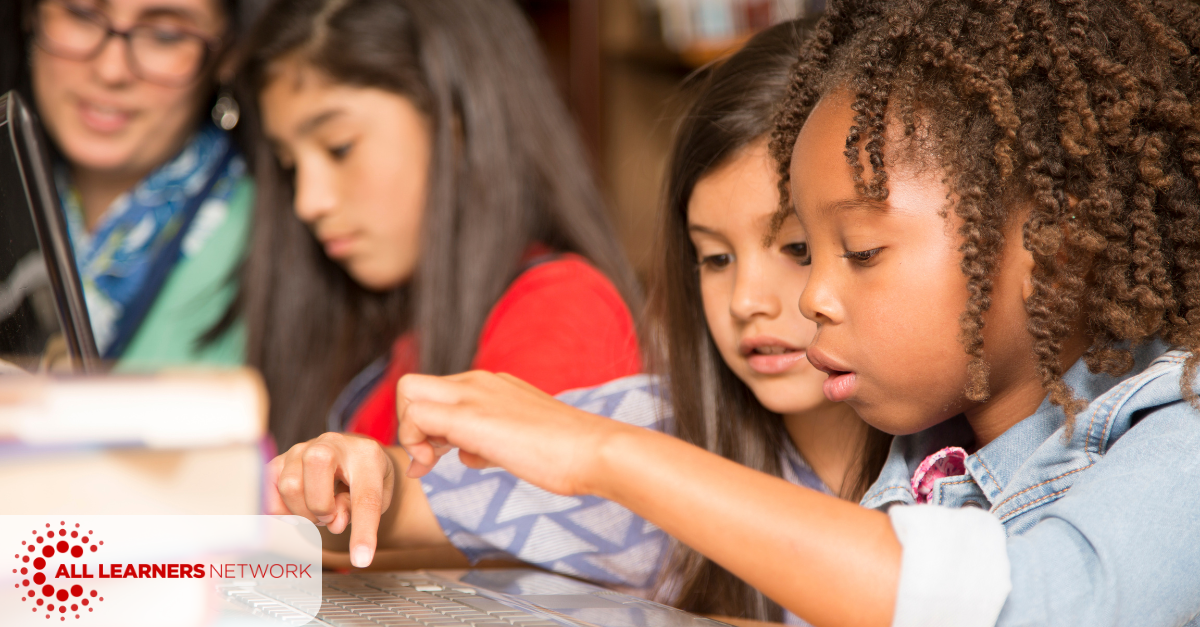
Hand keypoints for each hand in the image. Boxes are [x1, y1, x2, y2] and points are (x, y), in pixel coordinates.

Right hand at [265, 432, 394, 567]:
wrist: (351, 459)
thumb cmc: (365, 479)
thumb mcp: (377, 496)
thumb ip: (359, 511)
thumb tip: (335, 522)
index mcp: (366, 454)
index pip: (365, 496)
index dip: (363, 531)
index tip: (362, 559)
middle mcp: (331, 443)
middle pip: (316, 466)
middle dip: (322, 505)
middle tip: (331, 516)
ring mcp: (301, 450)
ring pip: (290, 485)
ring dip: (305, 513)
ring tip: (318, 511)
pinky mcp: (278, 463)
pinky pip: (269, 495)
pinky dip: (283, 513)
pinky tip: (299, 509)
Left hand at [396, 371, 624, 495]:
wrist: (594, 450)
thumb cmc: (565, 453)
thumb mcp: (520, 442)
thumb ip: (489, 443)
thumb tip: (467, 454)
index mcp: (493, 385)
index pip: (439, 393)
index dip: (429, 426)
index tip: (439, 457)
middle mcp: (480, 382)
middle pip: (414, 385)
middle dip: (411, 424)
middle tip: (429, 460)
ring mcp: (474, 394)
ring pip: (409, 391)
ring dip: (410, 432)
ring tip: (431, 464)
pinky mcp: (470, 416)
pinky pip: (416, 415)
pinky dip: (413, 442)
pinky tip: (433, 466)